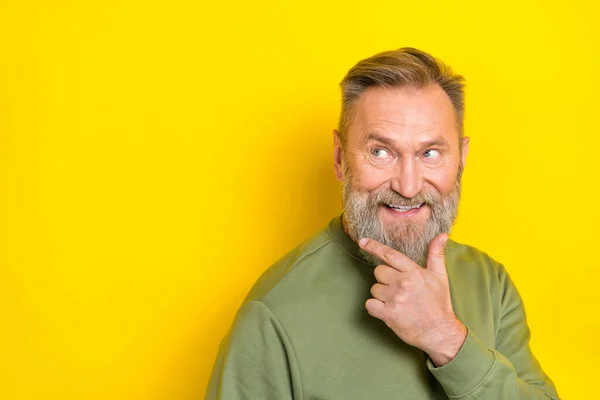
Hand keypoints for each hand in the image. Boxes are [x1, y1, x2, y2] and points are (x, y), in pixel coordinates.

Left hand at [358, 233, 466, 366]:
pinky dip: (375, 308)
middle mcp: (403, 283)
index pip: (390, 255)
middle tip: (398, 289)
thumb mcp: (440, 277)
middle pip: (379, 272)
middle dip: (385, 279)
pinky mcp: (388, 314)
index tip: (362, 241)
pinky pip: (370, 304)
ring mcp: (394, 299)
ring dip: (381, 295)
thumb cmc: (439, 304)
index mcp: (414, 272)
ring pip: (374, 288)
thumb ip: (436, 254)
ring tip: (397, 302)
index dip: (374, 247)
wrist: (439, 332)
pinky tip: (387, 310)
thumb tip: (442, 235)